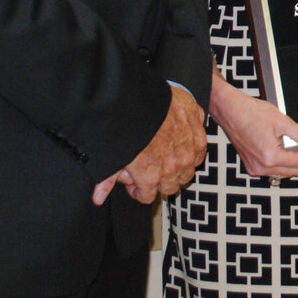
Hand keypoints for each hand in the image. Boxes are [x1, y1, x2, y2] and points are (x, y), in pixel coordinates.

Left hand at [92, 87, 206, 204]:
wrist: (142, 98)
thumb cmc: (128, 125)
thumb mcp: (113, 155)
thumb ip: (107, 180)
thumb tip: (98, 198)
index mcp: (151, 177)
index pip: (148, 197)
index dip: (138, 189)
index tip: (135, 179)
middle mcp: (174, 168)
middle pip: (171, 186)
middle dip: (160, 180)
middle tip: (151, 165)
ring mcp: (190, 152)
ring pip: (188, 171)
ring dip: (178, 167)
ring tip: (166, 154)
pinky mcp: (200, 135)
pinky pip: (200, 152)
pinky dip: (192, 149)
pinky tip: (180, 141)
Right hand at [211, 79, 297, 179]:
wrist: (230, 110)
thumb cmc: (251, 112)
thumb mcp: (283, 121)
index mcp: (270, 157)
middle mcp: (261, 167)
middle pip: (294, 171)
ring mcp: (255, 168)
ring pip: (284, 173)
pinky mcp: (251, 166)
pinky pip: (274, 171)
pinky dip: (286, 166)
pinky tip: (293, 158)